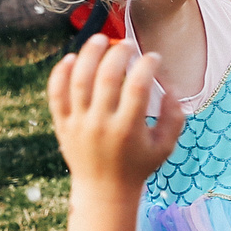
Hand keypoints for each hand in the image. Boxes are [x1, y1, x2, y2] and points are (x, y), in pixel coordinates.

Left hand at [49, 36, 183, 192]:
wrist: (103, 191)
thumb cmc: (138, 165)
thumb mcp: (165, 147)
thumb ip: (174, 117)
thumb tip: (171, 87)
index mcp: (128, 130)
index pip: (138, 87)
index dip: (147, 65)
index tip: (152, 57)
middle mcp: (101, 125)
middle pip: (107, 77)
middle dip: (118, 53)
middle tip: (127, 44)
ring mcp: (78, 124)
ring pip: (79, 80)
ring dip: (89, 54)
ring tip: (100, 39)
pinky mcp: (62, 124)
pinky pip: (56, 93)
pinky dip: (60, 73)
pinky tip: (70, 58)